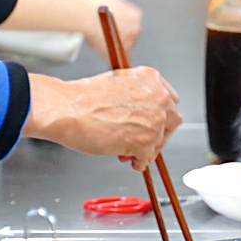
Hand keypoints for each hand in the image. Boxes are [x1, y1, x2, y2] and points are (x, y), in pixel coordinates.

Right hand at [3, 0, 143, 62]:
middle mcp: (136, 28)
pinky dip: (114, 61)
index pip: (133, 25)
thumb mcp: (108, 0)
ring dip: (116, 50)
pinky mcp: (119, 52)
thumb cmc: (91, 4)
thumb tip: (108, 13)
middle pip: (132, 38)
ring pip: (126, 50)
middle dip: (122, 39)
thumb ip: (114, 9)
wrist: (84, 12)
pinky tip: (108, 60)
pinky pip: (120, 61)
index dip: (123, 28)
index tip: (116, 31)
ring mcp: (129, 41)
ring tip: (104, 48)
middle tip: (108, 40)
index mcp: (135, 15)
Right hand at [24, 68, 181, 170]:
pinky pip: (148, 157)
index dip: (162, 115)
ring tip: (129, 152)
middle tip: (147, 142)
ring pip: (160, 141)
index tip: (155, 123)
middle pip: (173, 120)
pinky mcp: (145, 142)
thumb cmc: (82, 98)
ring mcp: (154, 120)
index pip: (170, 99)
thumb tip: (141, 114)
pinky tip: (130, 161)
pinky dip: (140, 162)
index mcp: (150, 78)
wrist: (67, 110)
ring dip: (147, 150)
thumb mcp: (117, 83)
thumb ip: (136, 96)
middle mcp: (158, 97)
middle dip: (160, 133)